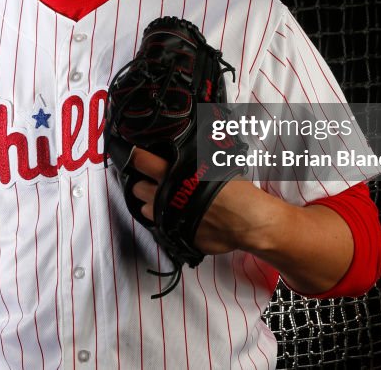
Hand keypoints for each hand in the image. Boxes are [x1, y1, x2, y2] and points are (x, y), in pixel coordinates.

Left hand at [129, 148, 281, 255]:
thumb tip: (192, 144)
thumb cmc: (236, 190)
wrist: (247, 221)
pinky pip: (162, 227)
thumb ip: (195, 156)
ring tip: (164, 201)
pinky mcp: (174, 235)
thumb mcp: (216, 163)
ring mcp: (168, 218)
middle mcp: (165, 196)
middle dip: (143, 184)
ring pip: (146, 210)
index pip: (141, 161)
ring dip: (151, 204)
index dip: (136, 157)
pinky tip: (177, 217)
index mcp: (172, 174)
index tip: (134, 156)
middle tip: (153, 182)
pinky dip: (165, 221)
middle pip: (137, 188)